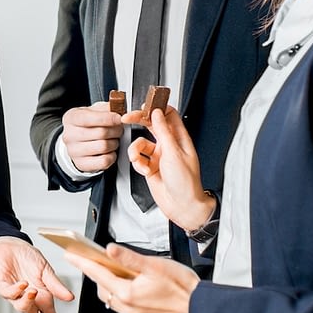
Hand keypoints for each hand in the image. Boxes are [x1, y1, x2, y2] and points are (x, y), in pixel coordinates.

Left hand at [0, 237, 74, 312]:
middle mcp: (30, 301)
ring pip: (21, 308)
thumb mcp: (47, 271)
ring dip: (27, 302)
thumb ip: (56, 286)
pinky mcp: (4, 287)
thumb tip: (70, 298)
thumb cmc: (30, 259)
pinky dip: (16, 290)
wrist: (12, 247)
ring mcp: (16, 296)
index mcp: (43, 300)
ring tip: (33, 291)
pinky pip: (9, 294)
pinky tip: (23, 284)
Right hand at [60, 102, 125, 173]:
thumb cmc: (86, 125)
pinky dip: (112, 156)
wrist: (76, 142)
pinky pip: (104, 161)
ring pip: (104, 147)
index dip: (107, 118)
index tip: (118, 118)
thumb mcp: (92, 111)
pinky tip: (109, 151)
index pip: (89, 118)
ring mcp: (74, 151)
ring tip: (114, 139)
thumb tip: (118, 105)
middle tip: (119, 129)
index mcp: (71, 118)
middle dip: (115, 130)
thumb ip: (105, 107)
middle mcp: (69, 135)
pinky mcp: (81, 164)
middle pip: (101, 133)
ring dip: (114, 143)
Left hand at [62, 244, 198, 312]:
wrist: (200, 310)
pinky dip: (118, 292)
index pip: (98, 275)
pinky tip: (127, 284)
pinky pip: (122, 304)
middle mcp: (127, 307)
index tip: (71, 255)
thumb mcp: (155, 266)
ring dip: (107, 284)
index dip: (83, 263)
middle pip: (102, 288)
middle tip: (89, 259)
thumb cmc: (182, 288)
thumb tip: (110, 249)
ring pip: (111, 297)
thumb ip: (130, 258)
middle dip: (94, 273)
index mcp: (127, 294)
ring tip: (109, 268)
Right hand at [121, 107, 214, 231]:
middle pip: (151, 125)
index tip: (144, 105)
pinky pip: (138, 159)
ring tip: (140, 161)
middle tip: (126, 118)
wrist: (182, 206)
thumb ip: (163, 131)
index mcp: (179, 138)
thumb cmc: (186, 183)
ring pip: (140, 144)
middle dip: (138, 122)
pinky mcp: (150, 167)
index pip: (168, 115)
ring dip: (136, 151)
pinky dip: (138, 164)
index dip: (156, 108)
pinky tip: (144, 170)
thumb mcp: (173, 153)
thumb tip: (158, 113)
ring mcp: (159, 156)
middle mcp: (169, 145)